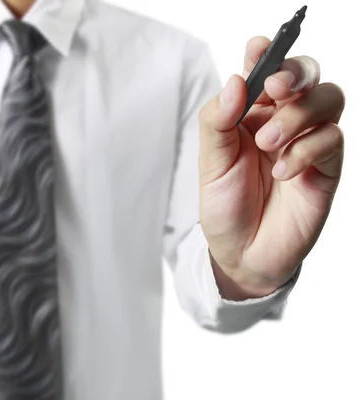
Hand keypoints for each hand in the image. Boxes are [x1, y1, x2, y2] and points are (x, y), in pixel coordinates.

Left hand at [198, 36, 345, 299]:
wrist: (242, 252)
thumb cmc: (225, 204)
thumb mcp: (210, 162)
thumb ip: (218, 121)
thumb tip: (234, 82)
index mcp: (251, 114)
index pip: (265, 71)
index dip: (265, 53)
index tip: (257, 48)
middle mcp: (282, 122)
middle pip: (305, 76)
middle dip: (294, 73)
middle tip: (274, 87)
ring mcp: (307, 142)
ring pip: (328, 99)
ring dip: (299, 114)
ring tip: (269, 143)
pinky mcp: (326, 167)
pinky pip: (332, 139)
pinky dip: (305, 151)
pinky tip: (283, 173)